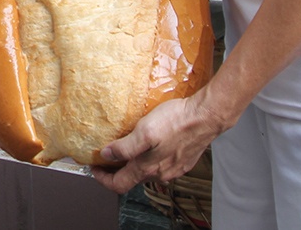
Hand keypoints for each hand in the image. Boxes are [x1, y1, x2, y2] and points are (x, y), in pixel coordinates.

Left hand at [88, 95, 225, 195]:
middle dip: (117, 168)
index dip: (103, 178)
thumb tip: (106, 156)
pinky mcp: (182, 161)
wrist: (206, 116)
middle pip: (132, 178)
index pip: (119, 184)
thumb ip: (124, 148)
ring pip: (147, 170)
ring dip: (133, 161)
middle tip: (107, 154)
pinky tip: (149, 143)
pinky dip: (149, 157)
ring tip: (125, 145)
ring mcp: (173, 168)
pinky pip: (161, 163)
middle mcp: (160, 173)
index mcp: (148, 168)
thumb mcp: (144, 132)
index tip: (95, 167)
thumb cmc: (177, 121)